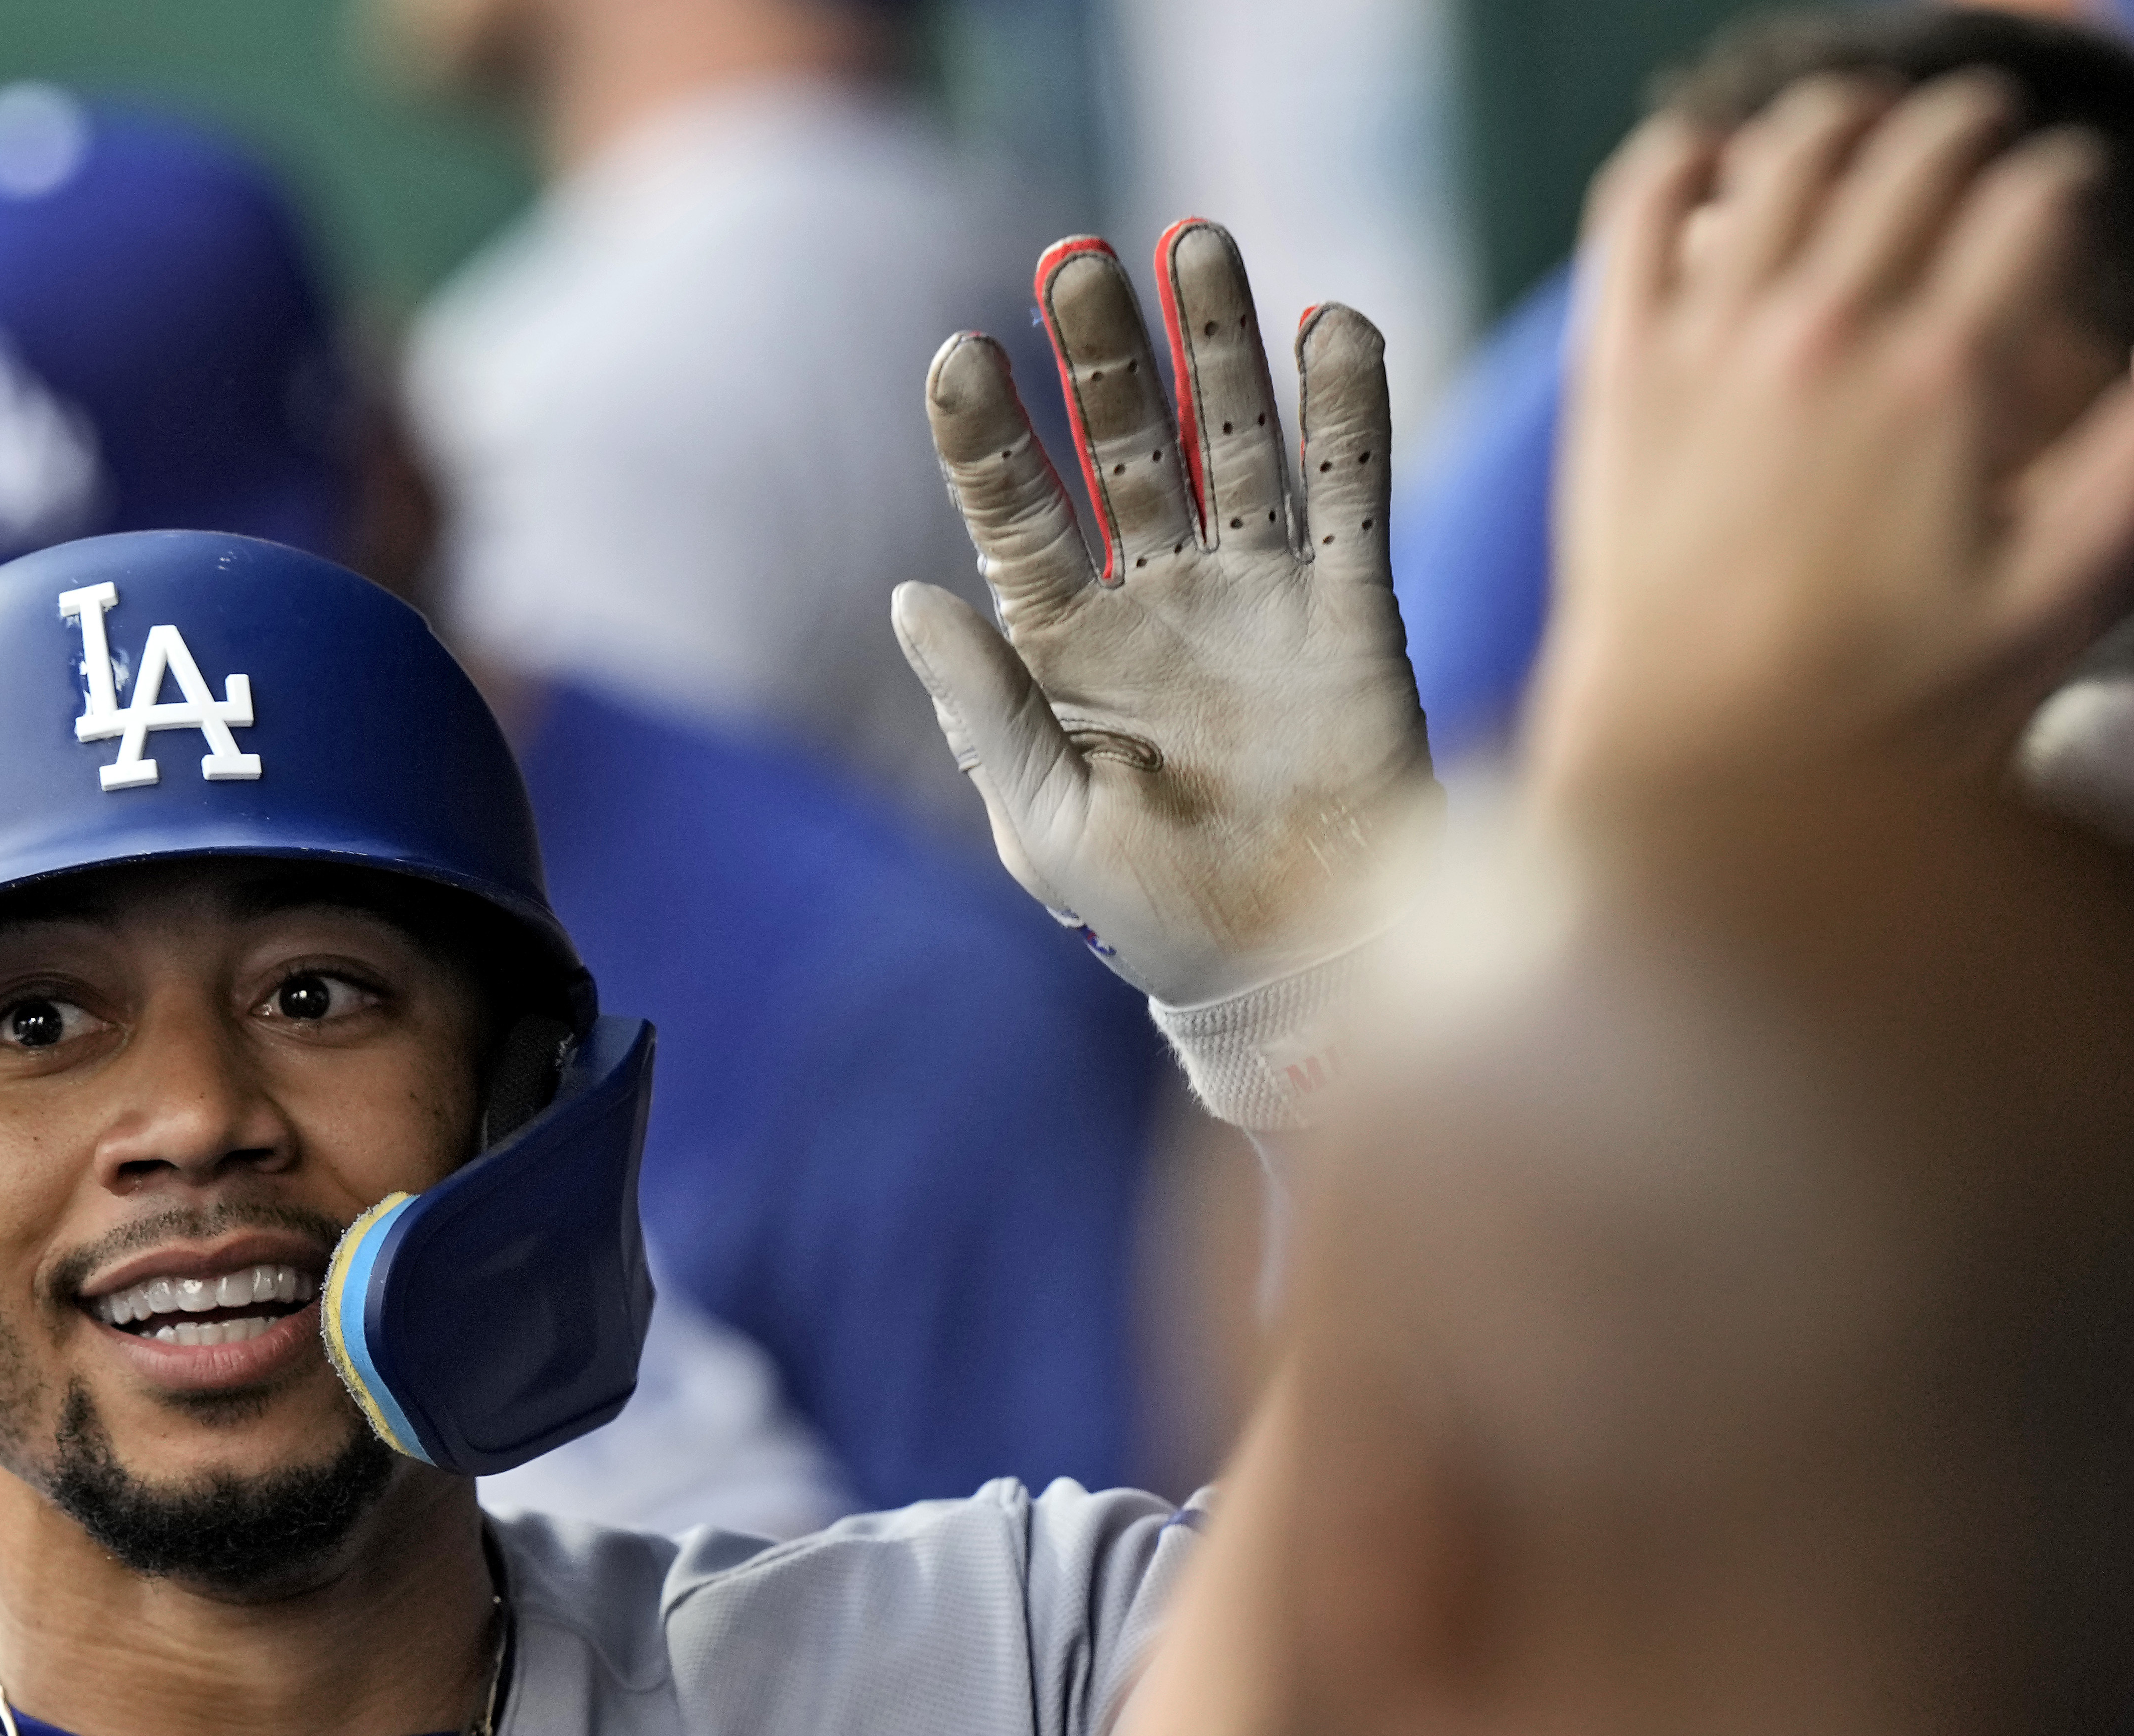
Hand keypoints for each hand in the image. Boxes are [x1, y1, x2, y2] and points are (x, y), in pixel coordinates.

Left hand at [894, 222, 1436, 1011]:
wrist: (1281, 969)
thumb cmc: (1147, 914)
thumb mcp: (1045, 819)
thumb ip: (986, 707)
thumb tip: (910, 596)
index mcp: (1064, 643)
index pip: (1015, 512)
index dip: (986, 435)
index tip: (957, 353)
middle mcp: (1157, 597)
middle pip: (1124, 446)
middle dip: (1103, 354)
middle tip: (1076, 258)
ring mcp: (1256, 595)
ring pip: (1233, 441)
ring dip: (1216, 342)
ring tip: (1195, 239)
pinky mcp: (1352, 612)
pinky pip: (1352, 492)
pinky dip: (1347, 409)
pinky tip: (1331, 322)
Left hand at [1536, 73, 2133, 821]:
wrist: (1696, 768)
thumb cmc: (1882, 701)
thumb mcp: (2054, 594)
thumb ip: (2128, 465)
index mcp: (1943, 377)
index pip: (2036, 201)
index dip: (2068, 180)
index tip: (2069, 194)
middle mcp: (1823, 335)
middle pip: (1922, 153)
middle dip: (1973, 126)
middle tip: (1988, 141)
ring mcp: (1708, 344)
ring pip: (1792, 154)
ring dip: (1849, 116)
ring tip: (1876, 124)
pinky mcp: (1619, 370)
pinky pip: (1641, 211)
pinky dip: (1681, 157)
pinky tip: (1718, 154)